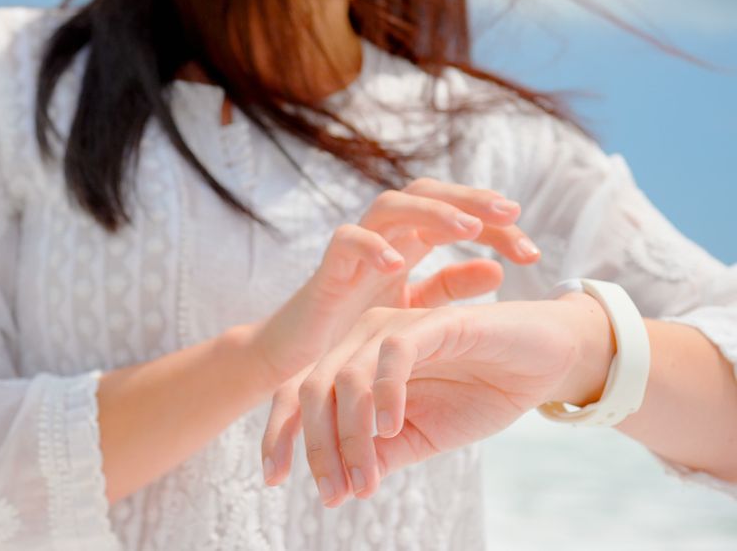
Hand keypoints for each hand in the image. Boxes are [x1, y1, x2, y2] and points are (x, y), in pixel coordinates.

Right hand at [247, 177, 540, 385]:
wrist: (299, 359)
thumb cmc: (353, 331)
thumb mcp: (412, 310)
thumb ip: (449, 288)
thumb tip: (498, 270)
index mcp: (408, 243)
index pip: (457, 215)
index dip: (496, 226)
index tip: (533, 253)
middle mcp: (383, 237)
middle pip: (427, 193)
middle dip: (470, 199)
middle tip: (511, 213)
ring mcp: (354, 250)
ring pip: (390, 206)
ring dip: (430, 213)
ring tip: (466, 231)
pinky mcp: (326, 271)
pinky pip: (345, 242)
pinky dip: (371, 247)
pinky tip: (399, 263)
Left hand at [263, 292, 614, 506]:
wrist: (542, 364)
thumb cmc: (477, 394)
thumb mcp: (419, 437)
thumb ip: (379, 454)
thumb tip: (340, 487)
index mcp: (353, 362)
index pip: (298, 395)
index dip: (280, 435)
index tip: (273, 479)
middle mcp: (364, 339)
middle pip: (313, 388)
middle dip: (317, 446)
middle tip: (334, 492)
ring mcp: (396, 327)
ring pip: (347, 377)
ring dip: (351, 435)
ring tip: (366, 478)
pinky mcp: (434, 323)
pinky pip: (394, 354)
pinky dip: (384, 393)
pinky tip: (390, 427)